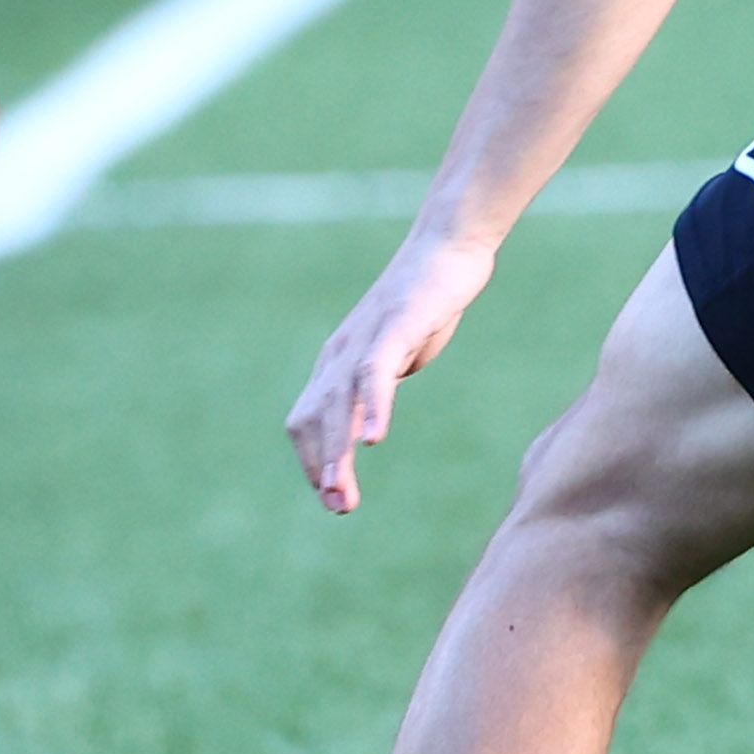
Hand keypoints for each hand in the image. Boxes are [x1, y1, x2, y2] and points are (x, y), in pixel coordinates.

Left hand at [287, 228, 497, 513]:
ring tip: (341, 492)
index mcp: (338, 361)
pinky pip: (374, 372)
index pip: (307, 419)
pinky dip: (372, 408)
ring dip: (337, 450)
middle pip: (313, 417)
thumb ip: (380, 383)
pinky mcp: (394, 325)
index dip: (314, 459)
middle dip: (321, 466)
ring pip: (338, 402)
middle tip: (337, 507)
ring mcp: (364, 337)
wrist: (447, 246)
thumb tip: (371, 415)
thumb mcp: (397, 353)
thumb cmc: (425, 301)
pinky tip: (373, 440)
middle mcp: (340, 351)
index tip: (331, 497)